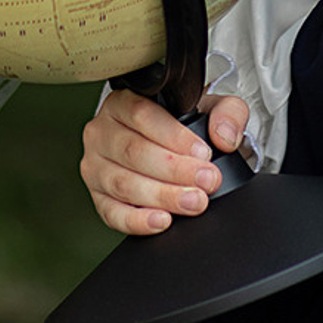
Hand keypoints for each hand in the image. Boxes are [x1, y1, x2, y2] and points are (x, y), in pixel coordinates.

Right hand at [80, 89, 249, 235]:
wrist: (170, 146)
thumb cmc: (183, 124)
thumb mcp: (209, 107)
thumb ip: (226, 112)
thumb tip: (224, 137)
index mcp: (122, 101)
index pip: (142, 115)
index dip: (174, 136)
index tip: (203, 154)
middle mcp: (103, 131)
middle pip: (134, 151)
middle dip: (174, 171)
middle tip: (206, 182)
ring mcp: (96, 165)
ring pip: (124, 183)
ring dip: (162, 196)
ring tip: (193, 202)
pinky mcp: (98, 197)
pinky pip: (112, 213)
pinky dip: (137, 220)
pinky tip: (162, 221)